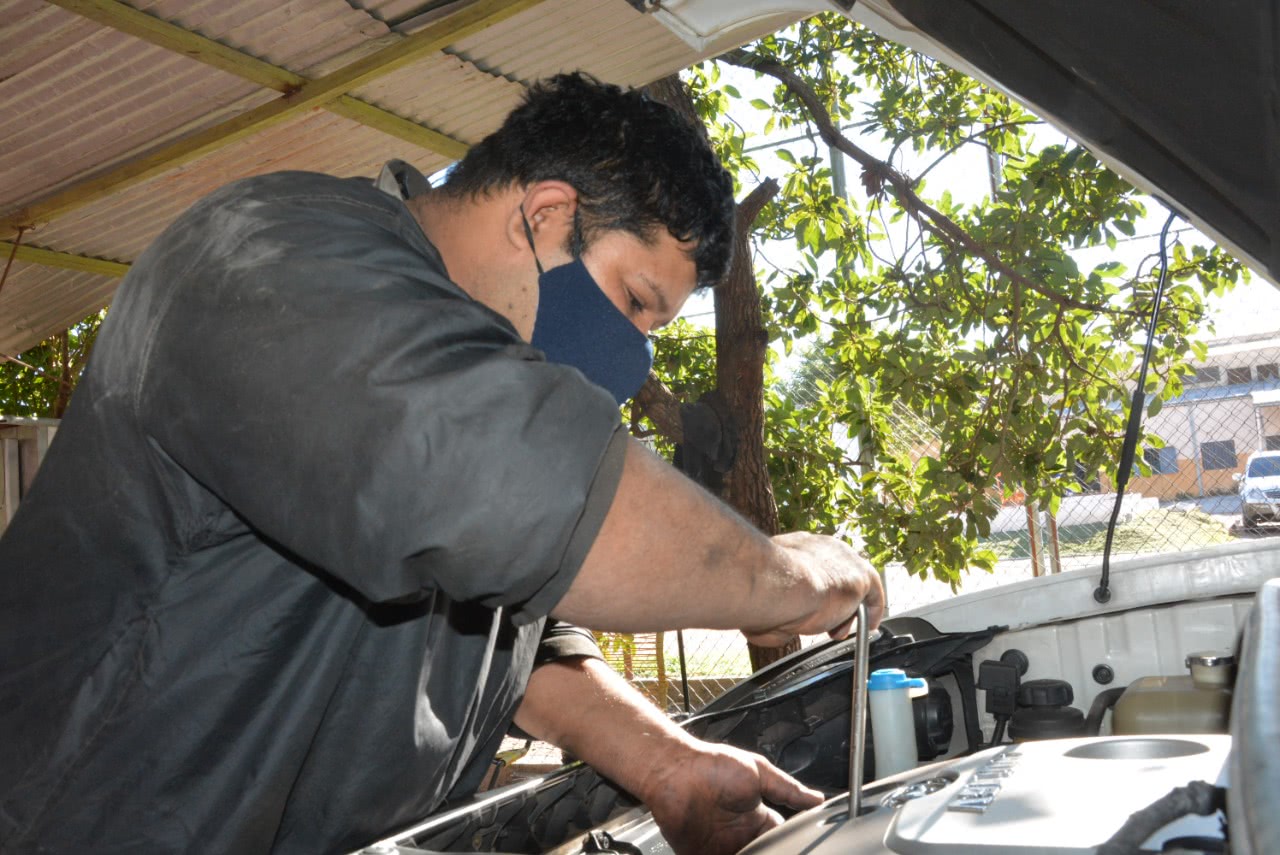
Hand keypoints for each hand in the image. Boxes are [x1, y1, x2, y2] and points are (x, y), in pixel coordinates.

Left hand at [639, 741, 822, 854]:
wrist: (675, 771)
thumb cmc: (713, 765)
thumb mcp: (758, 773)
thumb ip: (787, 789)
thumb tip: (818, 798)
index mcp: (756, 817)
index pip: (780, 838)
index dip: (790, 844)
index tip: (802, 848)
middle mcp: (740, 835)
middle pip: (763, 853)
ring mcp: (721, 848)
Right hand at [745, 532, 884, 647]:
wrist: (775, 584)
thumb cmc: (762, 594)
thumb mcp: (765, 603)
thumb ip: (776, 611)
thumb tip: (779, 629)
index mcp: (795, 546)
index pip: (810, 566)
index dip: (811, 592)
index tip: (808, 609)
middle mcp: (820, 546)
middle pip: (834, 575)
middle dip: (830, 601)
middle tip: (825, 625)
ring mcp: (843, 558)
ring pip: (852, 585)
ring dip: (848, 609)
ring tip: (840, 631)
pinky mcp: (860, 576)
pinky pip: (873, 594)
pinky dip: (873, 610)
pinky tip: (869, 626)